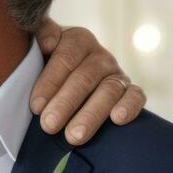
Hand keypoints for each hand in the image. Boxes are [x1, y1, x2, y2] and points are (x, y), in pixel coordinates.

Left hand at [31, 19, 144, 145]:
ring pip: (108, 91)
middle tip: (48, 126)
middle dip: (65, 103)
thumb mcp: (38, 49)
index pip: (65, 58)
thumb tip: (46, 41)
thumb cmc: (45, 66)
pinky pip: (136, 96)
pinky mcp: (131, 91)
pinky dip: (129, 106)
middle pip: (84, 78)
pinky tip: (118, 119)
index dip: (50, 82)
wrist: (68, 81)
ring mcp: (117, 73)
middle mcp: (99, 55)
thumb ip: (39, 36)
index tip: (35, 106)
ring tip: (73, 136)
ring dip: (91, 115)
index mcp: (77, 40)